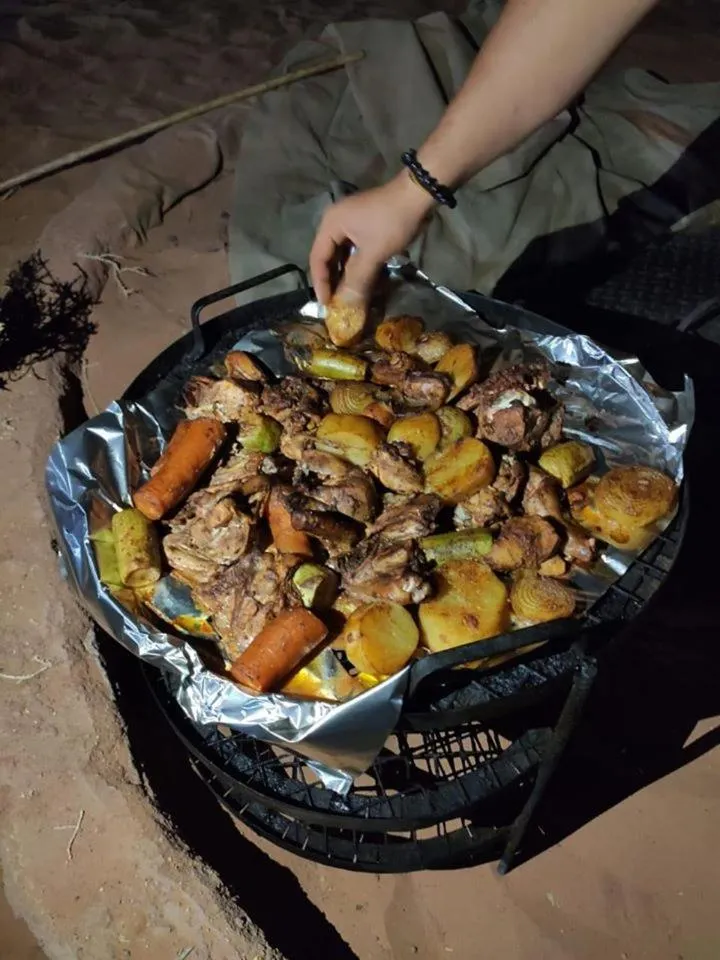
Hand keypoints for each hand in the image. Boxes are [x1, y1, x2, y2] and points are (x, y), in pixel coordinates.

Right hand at [309, 174, 433, 305]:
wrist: (418, 194)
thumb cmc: (392, 222)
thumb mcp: (374, 253)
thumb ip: (357, 279)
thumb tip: (346, 305)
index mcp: (330, 224)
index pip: (317, 259)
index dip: (321, 284)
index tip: (326, 305)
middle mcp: (335, 222)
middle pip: (327, 257)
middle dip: (333, 281)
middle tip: (337, 303)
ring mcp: (350, 223)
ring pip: (342, 255)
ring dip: (346, 275)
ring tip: (349, 296)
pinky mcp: (364, 226)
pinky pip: (354, 250)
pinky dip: (357, 266)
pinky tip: (363, 281)